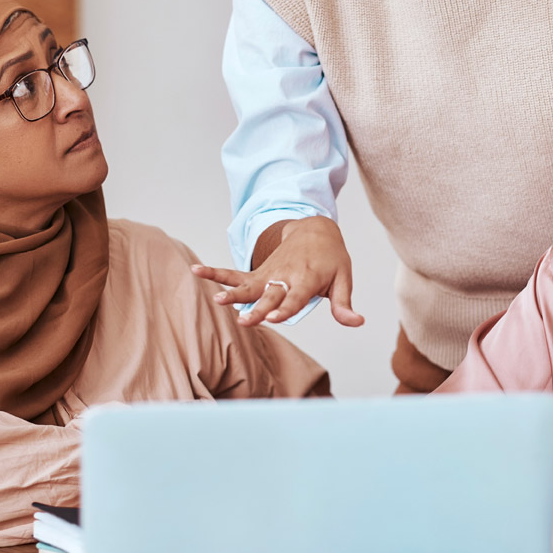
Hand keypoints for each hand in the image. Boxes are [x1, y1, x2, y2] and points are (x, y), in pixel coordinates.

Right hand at [191, 216, 362, 327]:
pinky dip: (215, 272)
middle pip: (269, 296)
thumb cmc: (331, 259)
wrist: (314, 229)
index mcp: (307, 279)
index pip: (294, 298)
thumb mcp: (343, 279)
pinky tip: (196, 271)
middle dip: (256, 309)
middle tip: (243, 321)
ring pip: (248, 285)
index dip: (284, 309)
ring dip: (232, 292)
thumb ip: (343, 303)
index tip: (272, 319)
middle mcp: (285, 276)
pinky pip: (234, 274)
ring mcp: (269, 274)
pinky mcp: (258, 273)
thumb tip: (356, 322)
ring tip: (217, 300)